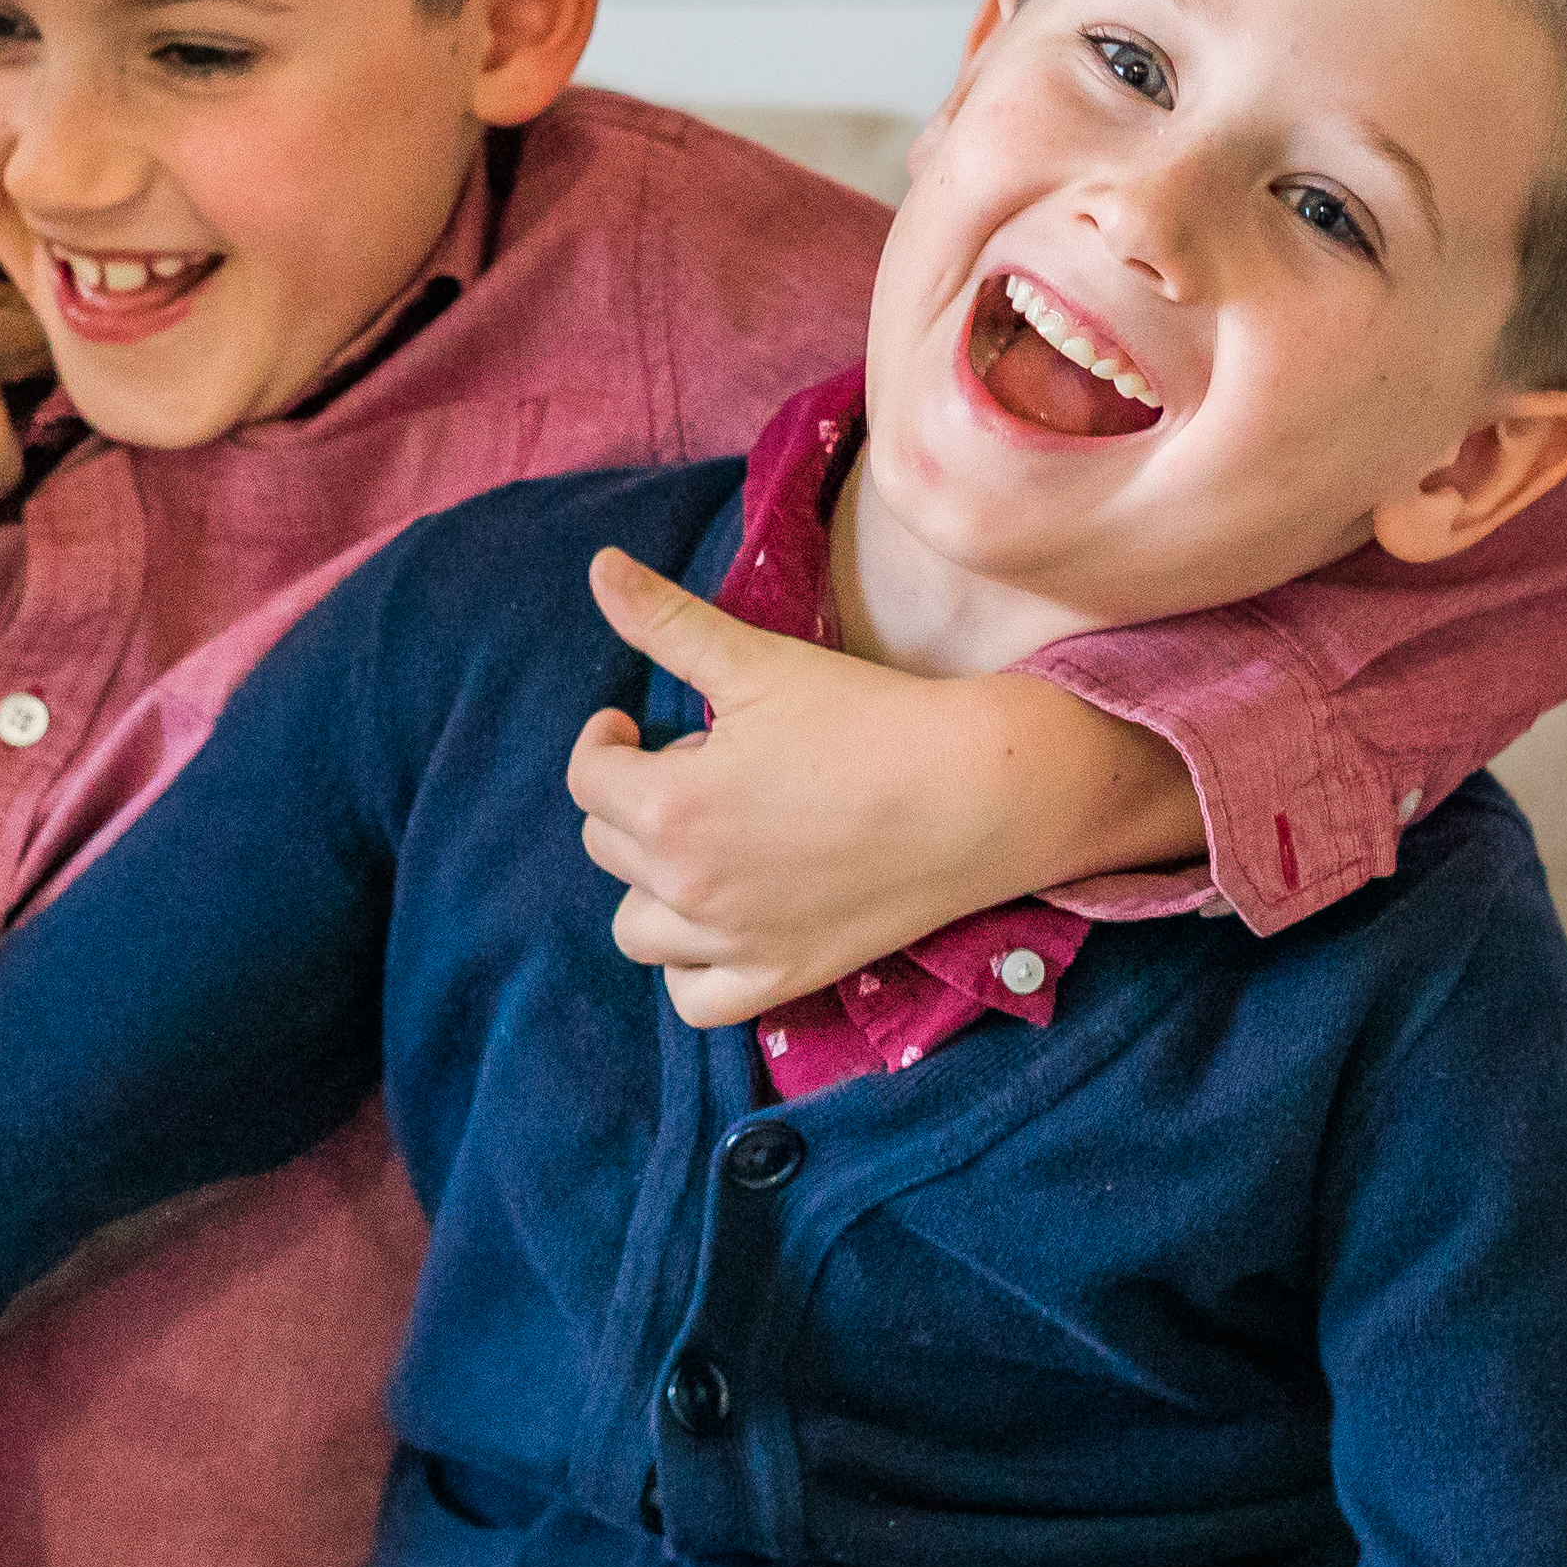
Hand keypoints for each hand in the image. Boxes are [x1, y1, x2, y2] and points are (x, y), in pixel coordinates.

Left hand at [566, 547, 1205, 1025]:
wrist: (978, 790)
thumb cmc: (868, 718)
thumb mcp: (757, 660)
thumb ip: (667, 622)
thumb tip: (598, 565)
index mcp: (669, 806)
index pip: (588, 779)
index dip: (605, 741)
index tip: (634, 724)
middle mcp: (688, 885)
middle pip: (609, 847)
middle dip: (638, 801)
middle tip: (703, 769)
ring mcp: (733, 942)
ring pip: (637, 929)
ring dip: (650, 886)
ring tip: (700, 844)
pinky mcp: (781, 977)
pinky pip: (695, 1000)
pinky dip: (690, 970)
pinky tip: (715, 924)